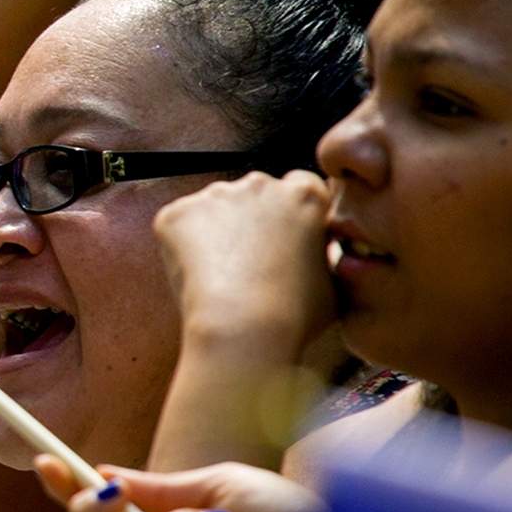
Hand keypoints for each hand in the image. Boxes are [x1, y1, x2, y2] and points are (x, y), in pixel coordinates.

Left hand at [153, 171, 336, 351]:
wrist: (242, 328)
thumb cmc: (295, 316)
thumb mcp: (335, 283)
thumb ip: (325, 254)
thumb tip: (319, 256)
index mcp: (304, 194)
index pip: (300, 188)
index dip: (291, 216)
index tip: (285, 241)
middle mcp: (260, 184)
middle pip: (255, 195)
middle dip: (253, 220)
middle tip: (249, 264)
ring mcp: (214, 195)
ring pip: (215, 209)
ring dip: (217, 233)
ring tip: (223, 277)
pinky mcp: (176, 214)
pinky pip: (179, 226)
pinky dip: (182, 247)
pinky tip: (196, 278)